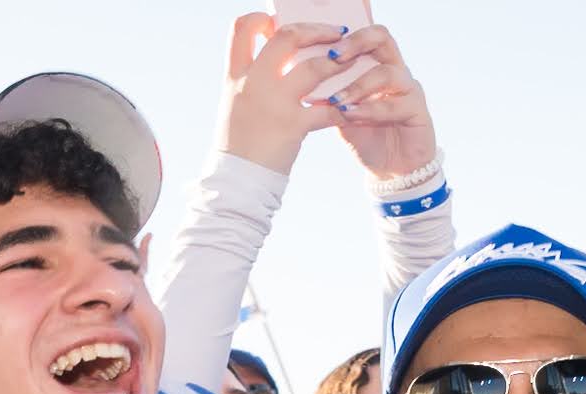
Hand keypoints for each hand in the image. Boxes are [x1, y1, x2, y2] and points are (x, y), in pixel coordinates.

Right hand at [218, 12, 347, 175]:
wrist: (236, 183)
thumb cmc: (238, 148)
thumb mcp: (234, 106)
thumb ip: (250, 82)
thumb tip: (271, 64)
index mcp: (235, 76)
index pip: (241, 28)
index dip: (261, 19)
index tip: (277, 23)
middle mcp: (253, 83)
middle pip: (286, 37)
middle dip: (316, 30)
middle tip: (335, 33)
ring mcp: (274, 103)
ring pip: (314, 67)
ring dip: (338, 62)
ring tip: (352, 61)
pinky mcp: (293, 126)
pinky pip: (327, 109)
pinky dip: (342, 107)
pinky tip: (351, 108)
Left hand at [323, 27, 438, 182]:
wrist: (390, 172)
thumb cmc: (366, 137)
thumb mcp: (341, 114)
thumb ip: (328, 95)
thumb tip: (300, 80)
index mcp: (375, 65)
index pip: (363, 34)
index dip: (343, 32)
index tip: (320, 41)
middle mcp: (395, 70)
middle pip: (382, 37)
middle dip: (356, 43)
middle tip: (334, 56)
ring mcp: (409, 89)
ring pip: (387, 73)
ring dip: (359, 87)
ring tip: (338, 102)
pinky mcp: (419, 110)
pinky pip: (395, 104)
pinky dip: (371, 110)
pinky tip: (352, 116)